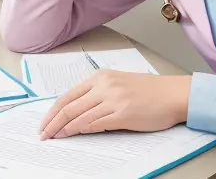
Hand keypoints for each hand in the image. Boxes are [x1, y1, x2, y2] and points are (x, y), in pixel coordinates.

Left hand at [39, 70, 191, 139]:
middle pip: (69, 107)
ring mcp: (113, 100)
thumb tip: (76, 111)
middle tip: (44, 135)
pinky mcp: (122, 114)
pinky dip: (82, 131)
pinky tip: (75, 135)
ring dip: (64, 130)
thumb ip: (98, 93)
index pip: (68, 95)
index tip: (44, 123)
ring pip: (79, 117)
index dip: (52, 112)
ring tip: (56, 138)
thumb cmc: (149, 90)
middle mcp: (104, 86)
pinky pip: (95, 124)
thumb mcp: (118, 83)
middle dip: (52, 123)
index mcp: (101, 77)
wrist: (172, 94)